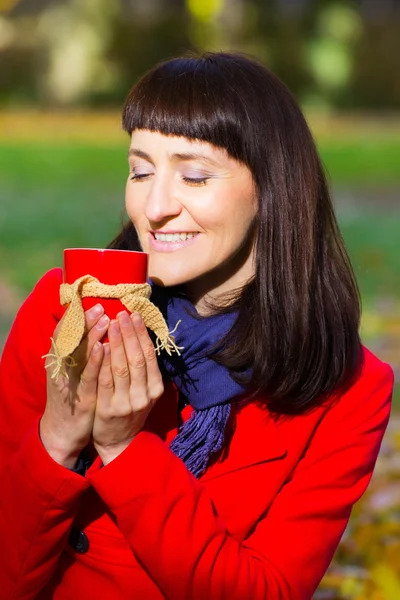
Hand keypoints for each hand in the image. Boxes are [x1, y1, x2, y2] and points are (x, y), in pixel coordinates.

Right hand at [40, 304, 108, 467]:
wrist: (62, 430)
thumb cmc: (72, 396)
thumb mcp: (71, 371)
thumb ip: (79, 350)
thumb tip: (91, 327)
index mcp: (59, 360)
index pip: (65, 332)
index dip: (77, 316)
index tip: (90, 301)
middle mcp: (61, 368)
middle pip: (72, 339)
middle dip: (87, 321)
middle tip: (101, 306)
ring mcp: (69, 382)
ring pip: (79, 354)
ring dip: (92, 335)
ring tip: (105, 319)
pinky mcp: (80, 397)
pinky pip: (87, 376)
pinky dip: (94, 361)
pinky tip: (103, 348)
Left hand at [92, 311, 163, 464]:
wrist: (119, 442)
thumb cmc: (131, 410)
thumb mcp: (145, 392)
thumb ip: (145, 370)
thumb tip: (142, 337)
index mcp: (155, 389)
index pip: (149, 356)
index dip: (142, 334)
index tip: (135, 315)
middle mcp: (144, 395)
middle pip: (136, 358)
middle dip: (129, 333)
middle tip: (122, 313)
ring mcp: (127, 403)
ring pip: (122, 367)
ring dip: (117, 343)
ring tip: (111, 323)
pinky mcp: (109, 409)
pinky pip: (105, 380)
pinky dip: (103, 362)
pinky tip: (101, 346)